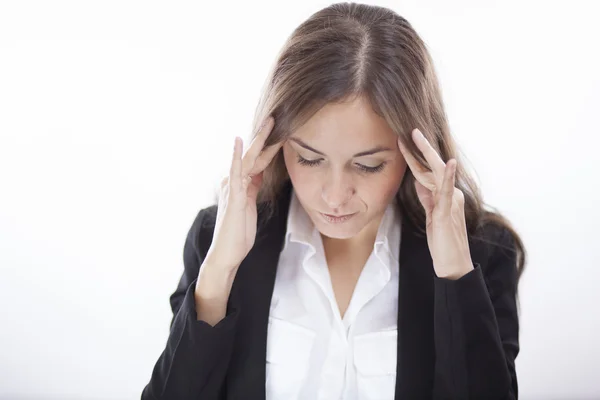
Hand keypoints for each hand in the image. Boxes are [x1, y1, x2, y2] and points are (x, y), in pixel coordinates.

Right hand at [203, 116, 282, 273]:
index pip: (258, 161)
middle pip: (253, 155)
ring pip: (247, 159)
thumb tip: (259, 174)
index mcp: (241, 184)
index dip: (270, 146)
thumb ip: (252, 189)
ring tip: (268, 124)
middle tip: (276, 118)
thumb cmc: (238, 233)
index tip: (282, 132)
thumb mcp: (249, 206)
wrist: (227, 254)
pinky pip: (235, 172)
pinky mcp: (232, 196)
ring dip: (258, 141)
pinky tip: (239, 142)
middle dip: (265, 137)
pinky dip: (236, 156)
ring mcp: (232, 187)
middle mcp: (234, 181)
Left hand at [397, 128, 472, 279]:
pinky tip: (449, 163)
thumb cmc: (443, 242)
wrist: (454, 265)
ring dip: (429, 154)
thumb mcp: (431, 216)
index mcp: (444, 195)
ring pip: (439, 173)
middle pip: (434, 167)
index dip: (415, 157)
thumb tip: (418, 181)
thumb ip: (427, 198)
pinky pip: (448, 192)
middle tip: (411, 130)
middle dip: (422, 148)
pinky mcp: (449, 213)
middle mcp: (451, 194)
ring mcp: (451, 202)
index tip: (402, 142)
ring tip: (420, 137)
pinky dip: (449, 176)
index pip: (427, 172)